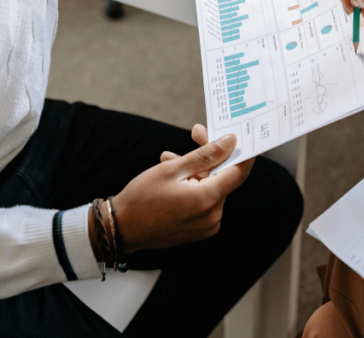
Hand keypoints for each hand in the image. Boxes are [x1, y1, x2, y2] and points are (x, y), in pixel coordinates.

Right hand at [112, 134, 253, 251]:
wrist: (121, 229)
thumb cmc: (141, 199)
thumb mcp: (171, 169)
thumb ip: (205, 155)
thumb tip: (230, 142)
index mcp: (207, 200)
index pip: (239, 171)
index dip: (243, 151)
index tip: (242, 135)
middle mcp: (212, 216)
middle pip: (222, 177)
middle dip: (210, 155)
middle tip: (196, 133)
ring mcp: (207, 226)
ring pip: (211, 187)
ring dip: (196, 170)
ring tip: (170, 158)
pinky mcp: (200, 229)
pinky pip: (204, 200)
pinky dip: (193, 185)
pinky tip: (174, 175)